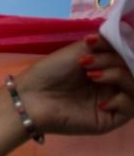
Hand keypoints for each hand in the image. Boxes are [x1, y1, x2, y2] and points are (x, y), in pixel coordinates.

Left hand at [16, 34, 132, 135]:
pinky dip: (121, 100)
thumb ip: (107, 43)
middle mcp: (111, 84)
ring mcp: (112, 102)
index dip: (119, 48)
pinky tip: (101, 101)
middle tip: (86, 61)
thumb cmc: (50, 72)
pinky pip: (132, 107)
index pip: (127, 57)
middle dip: (113, 60)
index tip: (93, 43)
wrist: (31, 98)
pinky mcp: (110, 120)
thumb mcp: (80, 49)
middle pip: (132, 70)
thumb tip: (126, 36)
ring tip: (91, 75)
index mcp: (106, 67)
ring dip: (118, 76)